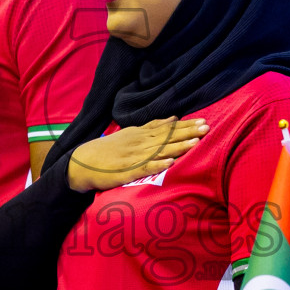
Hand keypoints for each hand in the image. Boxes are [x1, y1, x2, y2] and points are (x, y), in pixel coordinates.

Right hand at [67, 117, 207, 191]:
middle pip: (168, 136)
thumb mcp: (130, 133)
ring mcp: (134, 156)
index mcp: (141, 134)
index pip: (167, 128)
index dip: (186, 125)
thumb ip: (152, 127)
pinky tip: (170, 163)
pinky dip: (157, 165)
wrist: (83, 162)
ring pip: (160, 150)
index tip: (203, 122)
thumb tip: (173, 119)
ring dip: (178, 146)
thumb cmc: (108, 150)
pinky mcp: (127, 171)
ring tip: (195, 142)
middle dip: (188, 132)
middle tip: (207, 127)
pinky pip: (144, 167)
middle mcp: (140, 142)